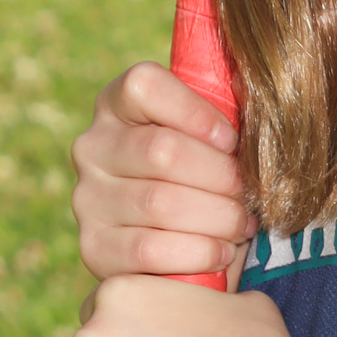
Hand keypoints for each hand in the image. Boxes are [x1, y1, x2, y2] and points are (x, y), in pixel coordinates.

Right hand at [71, 63, 255, 280]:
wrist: (179, 243)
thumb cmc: (205, 175)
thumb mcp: (210, 135)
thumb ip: (225, 109)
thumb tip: (246, 88)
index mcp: (117, 104)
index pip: (143, 85)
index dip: (196, 112)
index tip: (231, 141)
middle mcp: (92, 147)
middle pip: (162, 150)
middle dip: (221, 176)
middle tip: (249, 194)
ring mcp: (87, 198)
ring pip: (160, 203)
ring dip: (217, 216)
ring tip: (242, 223)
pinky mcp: (93, 247)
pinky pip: (149, 250)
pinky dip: (198, 251)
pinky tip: (222, 250)